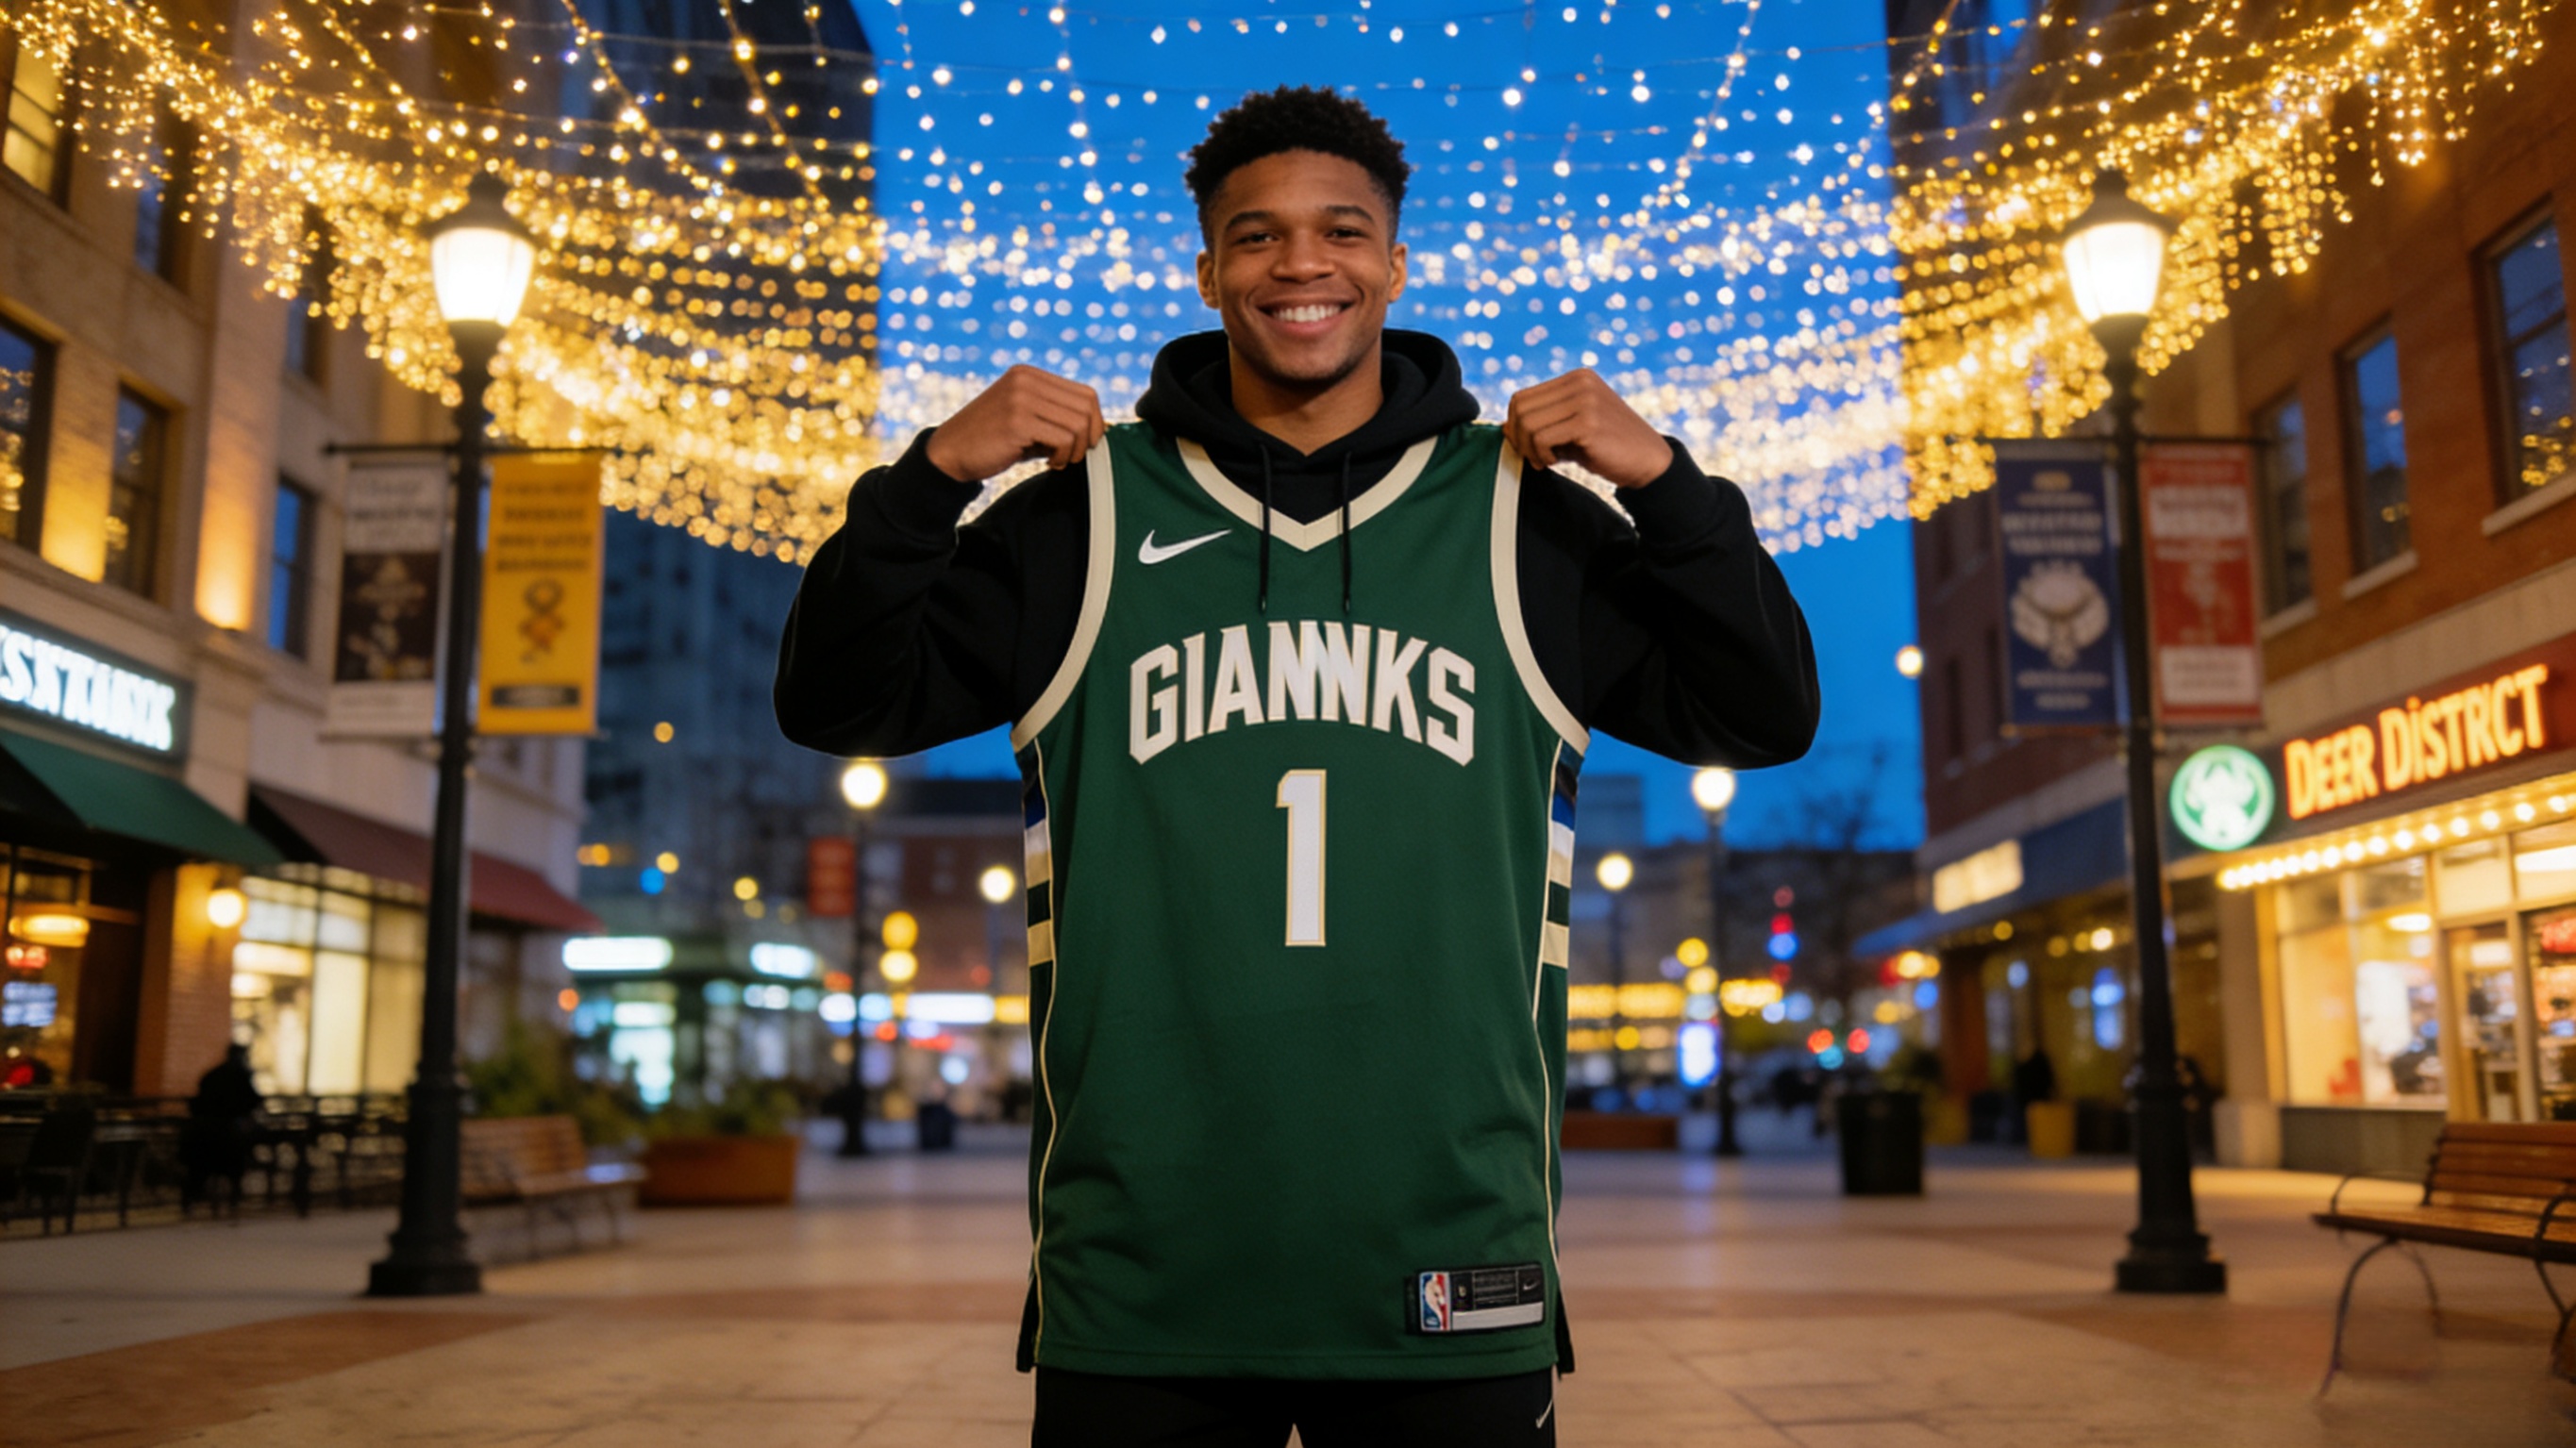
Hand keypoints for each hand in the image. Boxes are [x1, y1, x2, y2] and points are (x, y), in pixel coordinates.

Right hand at [923, 366, 1106, 481]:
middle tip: (1073, 456)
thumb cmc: (991, 442)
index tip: (1083, 444)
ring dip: (1075, 450)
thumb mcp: (1025, 419)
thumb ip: (1055, 416)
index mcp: (1029, 374)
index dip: (1094, 422)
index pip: (1085, 393)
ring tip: (1058, 460)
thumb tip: (1096, 428)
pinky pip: (1063, 438)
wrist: (950, 454)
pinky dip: (1063, 456)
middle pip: (1087, 406)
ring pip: (1078, 423)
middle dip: (1089, 437)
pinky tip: (1049, 463)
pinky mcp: (1017, 420)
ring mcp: (1021, 397)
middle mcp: (1026, 379)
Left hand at [1502, 369, 1673, 489]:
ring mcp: (1585, 400)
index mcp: (1576, 378)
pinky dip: (1541, 455)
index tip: (1528, 446)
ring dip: (1529, 449)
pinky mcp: (1588, 422)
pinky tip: (1554, 462)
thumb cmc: (1608, 447)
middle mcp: (1580, 382)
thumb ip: (1543, 423)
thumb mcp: (1572, 428)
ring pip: (1527, 422)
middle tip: (1534, 457)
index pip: (1522, 396)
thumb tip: (1503, 427)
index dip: (1515, 425)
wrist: (1648, 462)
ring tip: (1545, 461)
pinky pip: (1542, 438)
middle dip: (1519, 437)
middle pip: (1520, 407)